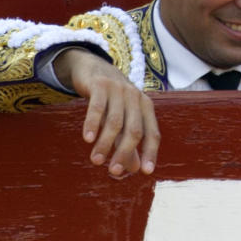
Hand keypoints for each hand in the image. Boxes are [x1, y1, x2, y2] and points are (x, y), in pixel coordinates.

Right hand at [54, 49, 160, 177]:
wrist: (94, 68)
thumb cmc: (111, 99)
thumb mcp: (122, 119)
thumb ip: (128, 143)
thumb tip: (135, 169)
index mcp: (146, 107)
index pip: (152, 134)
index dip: (150, 153)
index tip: (145, 172)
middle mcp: (136, 98)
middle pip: (134, 130)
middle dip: (124, 153)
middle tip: (113, 171)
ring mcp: (119, 90)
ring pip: (115, 122)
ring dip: (105, 143)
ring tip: (96, 161)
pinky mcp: (100, 85)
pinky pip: (97, 108)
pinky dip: (93, 124)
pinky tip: (88, 139)